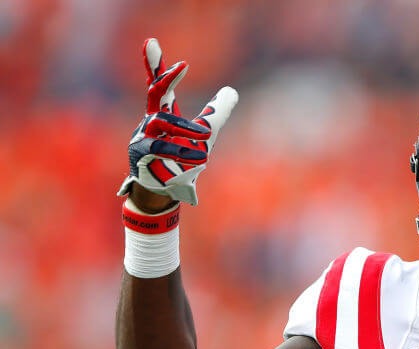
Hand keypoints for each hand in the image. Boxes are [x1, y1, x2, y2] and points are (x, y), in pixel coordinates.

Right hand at [118, 38, 237, 209]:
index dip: (155, 65)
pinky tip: (200, 156)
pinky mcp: (141, 157)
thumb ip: (216, 112)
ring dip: (185, 128)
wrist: (168, 190)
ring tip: (205, 136)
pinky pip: (160, 149)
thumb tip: (231, 91)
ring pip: (161, 123)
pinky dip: (181, 152)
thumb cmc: (183, 158)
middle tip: (182, 66)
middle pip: (154, 94)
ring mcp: (142, 138)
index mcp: (162, 113)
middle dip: (165, 78)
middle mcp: (150, 122)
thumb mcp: (205, 133)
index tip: (152, 42)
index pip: (159, 86)